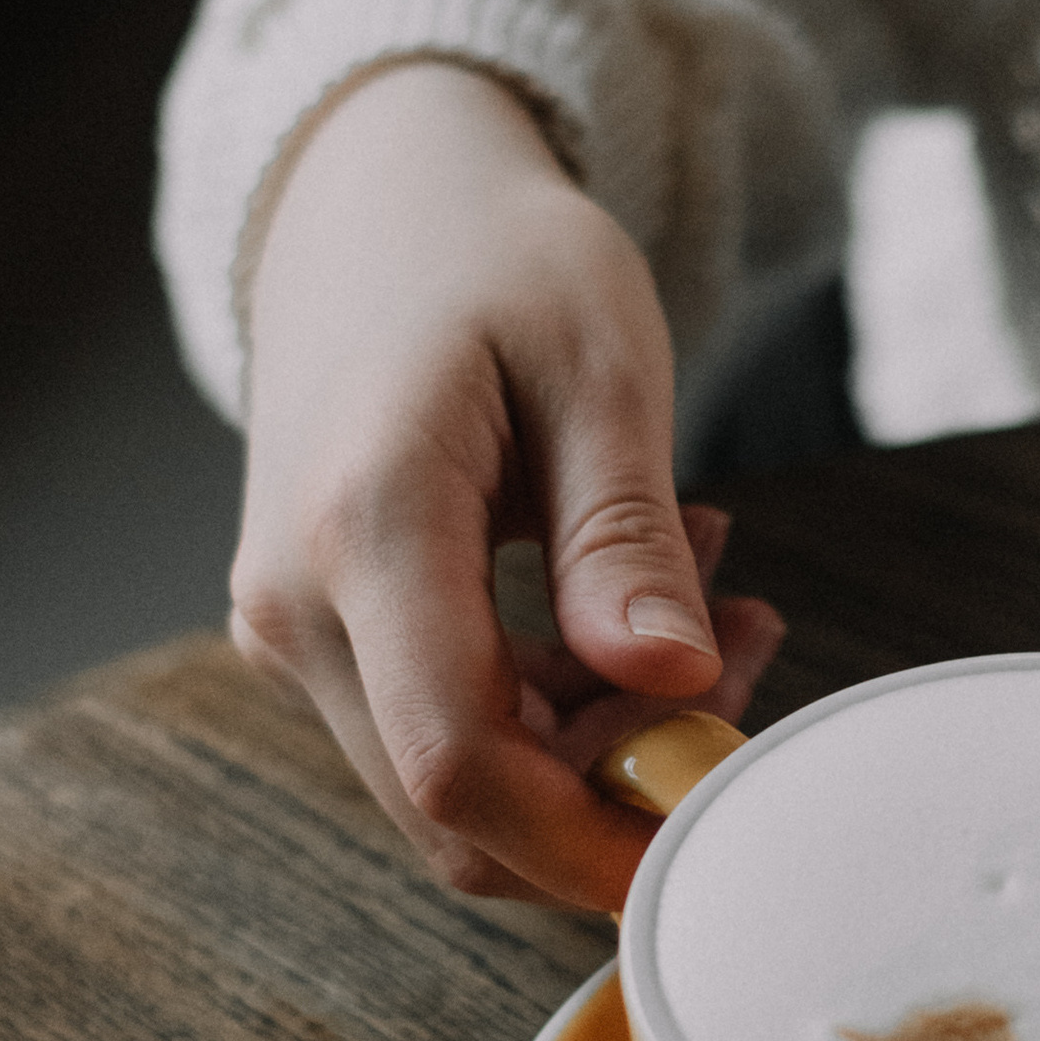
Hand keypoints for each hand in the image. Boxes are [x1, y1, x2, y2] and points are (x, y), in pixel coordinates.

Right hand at [230, 61, 783, 908]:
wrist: (371, 200)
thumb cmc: (492, 254)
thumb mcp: (599, 364)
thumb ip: (626, 537)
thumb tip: (676, 683)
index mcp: (363, 526)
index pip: (460, 766)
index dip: (591, 840)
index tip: (718, 818)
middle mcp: (298, 603)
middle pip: (459, 808)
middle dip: (619, 790)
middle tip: (743, 666)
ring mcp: (296, 628)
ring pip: (459, 782)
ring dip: (602, 743)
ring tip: (715, 603)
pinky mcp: (323, 632)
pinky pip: (444, 726)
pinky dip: (557, 709)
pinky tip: (636, 612)